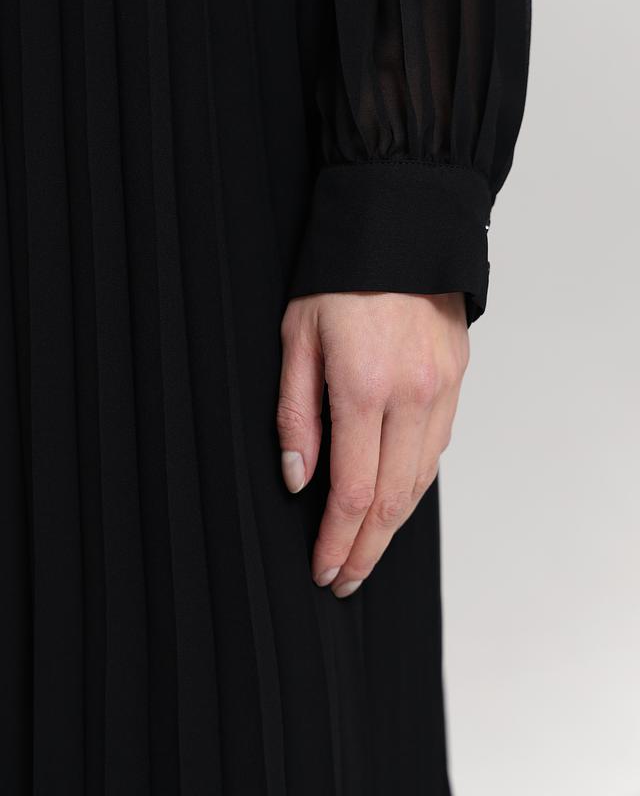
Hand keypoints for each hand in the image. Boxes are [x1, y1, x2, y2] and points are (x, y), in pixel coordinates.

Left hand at [277, 291, 469, 597]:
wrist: (401, 228)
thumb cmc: (339, 278)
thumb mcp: (298, 338)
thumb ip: (296, 413)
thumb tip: (299, 478)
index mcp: (364, 388)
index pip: (354, 491)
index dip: (337, 540)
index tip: (321, 569)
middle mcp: (411, 397)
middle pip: (393, 501)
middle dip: (366, 550)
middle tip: (344, 580)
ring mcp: (441, 390)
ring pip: (420, 482)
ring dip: (392, 527)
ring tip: (366, 553)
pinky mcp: (456, 381)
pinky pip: (437, 449)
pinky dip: (414, 486)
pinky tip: (395, 501)